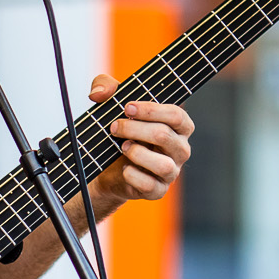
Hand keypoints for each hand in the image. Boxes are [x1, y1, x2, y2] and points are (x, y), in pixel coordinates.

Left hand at [86, 74, 191, 205]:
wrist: (108, 169)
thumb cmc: (120, 133)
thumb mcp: (112, 105)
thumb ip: (106, 87)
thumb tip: (98, 93)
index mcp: (178, 126)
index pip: (176, 115)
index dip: (152, 110)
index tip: (127, 107)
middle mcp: (180, 149)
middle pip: (165, 136)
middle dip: (135, 129)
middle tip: (114, 127)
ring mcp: (171, 172)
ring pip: (163, 165)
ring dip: (138, 153)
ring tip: (122, 147)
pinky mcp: (158, 190)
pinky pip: (150, 186)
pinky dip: (134, 176)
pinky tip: (124, 168)